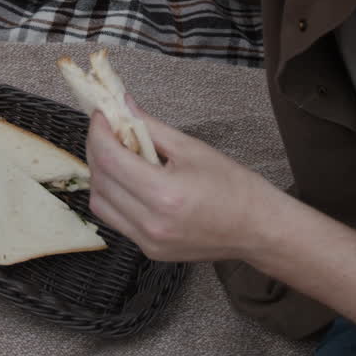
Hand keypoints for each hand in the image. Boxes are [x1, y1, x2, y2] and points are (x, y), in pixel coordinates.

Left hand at [84, 97, 283, 262]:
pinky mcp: (149, 250)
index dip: (98, 133)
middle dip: (97, 149)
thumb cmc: (234, 187)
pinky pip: (114, 219)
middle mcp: (152, 222)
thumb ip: (150, 126)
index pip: (111, 159)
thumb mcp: (192, 148)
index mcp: (165, 193)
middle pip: (101, 179)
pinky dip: (112, 196)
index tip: (101, 115)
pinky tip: (126, 180)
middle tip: (107, 129)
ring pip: (100, 202)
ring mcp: (148, 240)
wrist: (258, 229)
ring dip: (100, 174)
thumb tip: (122, 104)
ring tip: (116, 154)